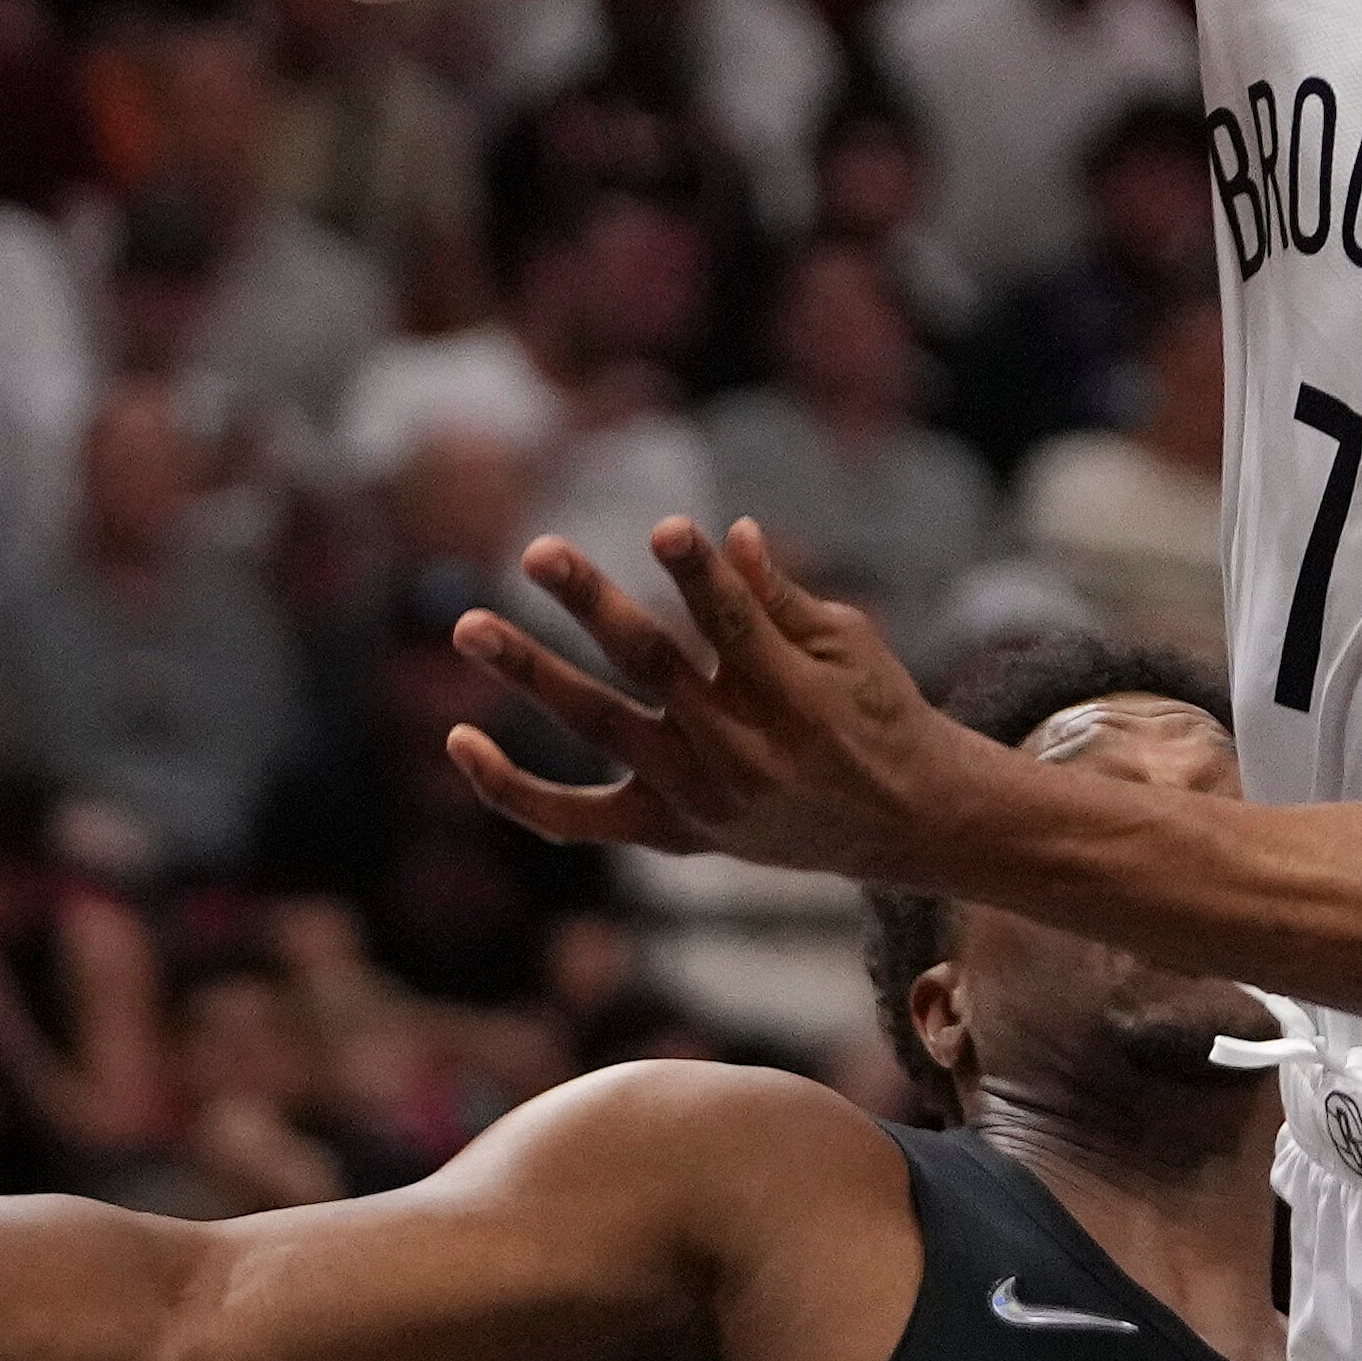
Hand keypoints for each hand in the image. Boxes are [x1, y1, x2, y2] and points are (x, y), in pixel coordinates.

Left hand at [446, 516, 979, 876]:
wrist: (901, 824)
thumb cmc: (876, 710)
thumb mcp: (851, 644)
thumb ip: (782, 596)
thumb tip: (731, 535)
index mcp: (794, 695)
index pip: (734, 624)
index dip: (700, 574)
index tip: (665, 527)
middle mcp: (740, 750)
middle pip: (652, 667)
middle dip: (592, 604)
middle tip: (536, 551)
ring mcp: (698, 797)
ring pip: (599, 729)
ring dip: (530, 674)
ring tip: (468, 625)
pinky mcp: (670, 833)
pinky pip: (574, 820)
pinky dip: (512, 789)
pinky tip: (460, 740)